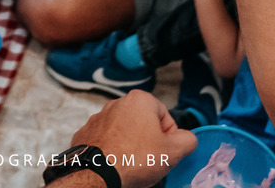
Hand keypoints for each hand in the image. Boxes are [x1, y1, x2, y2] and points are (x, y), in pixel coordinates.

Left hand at [67, 90, 195, 187]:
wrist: (97, 173)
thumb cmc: (132, 159)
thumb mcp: (173, 151)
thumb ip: (187, 140)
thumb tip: (186, 139)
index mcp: (140, 100)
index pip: (165, 117)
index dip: (168, 137)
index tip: (164, 149)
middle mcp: (117, 104)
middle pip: (144, 123)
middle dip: (149, 140)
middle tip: (150, 158)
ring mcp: (100, 117)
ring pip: (125, 132)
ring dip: (131, 145)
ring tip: (132, 162)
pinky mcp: (87, 132)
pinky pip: (107, 140)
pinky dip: (113, 150)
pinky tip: (117, 163)